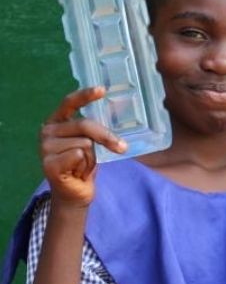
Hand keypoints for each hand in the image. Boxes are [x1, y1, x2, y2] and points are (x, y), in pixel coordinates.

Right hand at [40, 86, 127, 206]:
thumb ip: (94, 131)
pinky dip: (86, 166)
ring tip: (83, 166)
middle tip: (121, 148)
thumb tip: (116, 122)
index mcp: (57, 121)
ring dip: (92, 158)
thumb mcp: (91, 144)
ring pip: (85, 144)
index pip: (69, 103)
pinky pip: (79, 156)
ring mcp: (45, 147)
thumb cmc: (83, 165)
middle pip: (84, 125)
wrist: (75, 194)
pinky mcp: (49, 164)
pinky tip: (77, 173)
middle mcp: (47, 131)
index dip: (85, 95)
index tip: (103, 89)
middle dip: (106, 137)